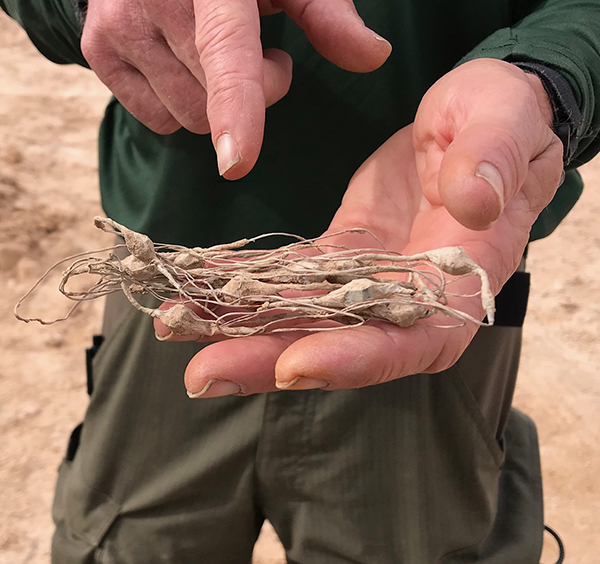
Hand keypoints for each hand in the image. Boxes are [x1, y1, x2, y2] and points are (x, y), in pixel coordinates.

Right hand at [81, 0, 390, 177]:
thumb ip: (328, 16)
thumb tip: (376, 58)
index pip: (225, 51)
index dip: (237, 108)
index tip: (238, 162)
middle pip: (216, 103)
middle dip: (253, 91)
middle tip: (260, 53)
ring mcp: (119, 26)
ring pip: (187, 118)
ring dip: (216, 104)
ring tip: (219, 56)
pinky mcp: (98, 50)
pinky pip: (156, 119)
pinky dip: (181, 105)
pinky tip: (186, 65)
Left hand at [155, 58, 562, 396]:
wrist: (477, 120)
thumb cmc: (503, 120)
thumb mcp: (506, 123)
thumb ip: (493, 162)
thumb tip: (472, 202)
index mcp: (461, 279)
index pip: (414, 338)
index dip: (358, 358)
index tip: (294, 366)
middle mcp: (411, 295)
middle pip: (341, 342)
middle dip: (271, 359)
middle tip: (203, 374)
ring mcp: (372, 277)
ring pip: (305, 314)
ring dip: (240, 326)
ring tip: (176, 326)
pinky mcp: (345, 252)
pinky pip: (292, 275)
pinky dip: (246, 281)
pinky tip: (198, 284)